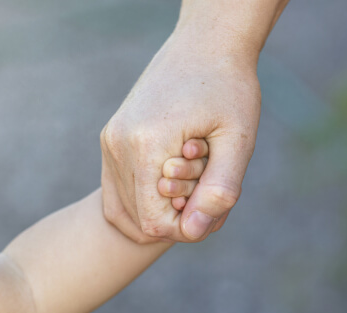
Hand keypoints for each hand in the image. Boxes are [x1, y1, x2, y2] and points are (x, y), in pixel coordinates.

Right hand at [100, 29, 261, 243]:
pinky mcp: (110, 137)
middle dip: (176, 217)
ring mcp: (109, 140)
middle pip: (138, 218)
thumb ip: (219, 190)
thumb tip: (194, 233)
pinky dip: (143, 199)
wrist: (205, 44)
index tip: (213, 210)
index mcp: (146, 144)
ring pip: (123, 208)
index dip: (186, 229)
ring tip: (194, 183)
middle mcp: (117, 144)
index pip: (153, 221)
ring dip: (159, 208)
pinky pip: (116, 189)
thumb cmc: (229, 88)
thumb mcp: (237, 139)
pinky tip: (175, 184)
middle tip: (209, 189)